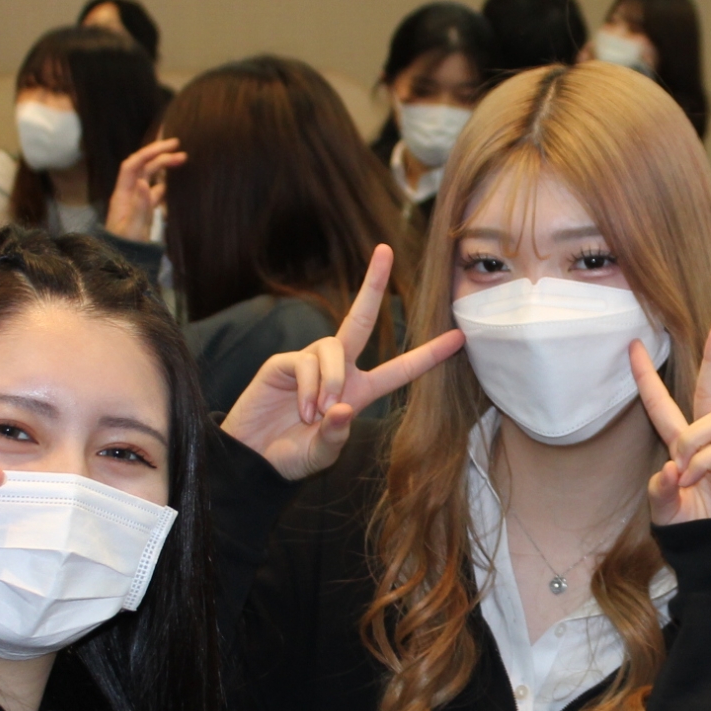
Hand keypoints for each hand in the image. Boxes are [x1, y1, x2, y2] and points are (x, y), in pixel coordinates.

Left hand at [105, 136, 184, 241]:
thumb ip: (140, 206)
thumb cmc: (126, 247)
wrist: (122, 262)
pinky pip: (155, 192)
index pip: (133, 165)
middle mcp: (129, 194)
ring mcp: (137, 202)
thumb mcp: (133, 228)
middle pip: (143, 168)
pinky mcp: (144, 211)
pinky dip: (165, 184)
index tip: (169, 147)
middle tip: (181, 150)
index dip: (149, 152)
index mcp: (123, 194)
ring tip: (182, 161)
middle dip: (160, 156)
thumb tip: (145, 182)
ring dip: (164, 168)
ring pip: (150, 178)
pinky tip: (176, 183)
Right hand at [222, 244, 461, 479]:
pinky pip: (305, 362)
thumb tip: (345, 408)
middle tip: (384, 251)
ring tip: (317, 414)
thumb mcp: (321, 454)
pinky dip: (310, 387)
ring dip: (330, 381)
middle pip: (360, 319)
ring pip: (333, 348)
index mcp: (359, 391)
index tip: (459, 338)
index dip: (429, 355)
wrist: (251, 459)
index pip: (401, 369)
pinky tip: (303, 410)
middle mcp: (338, 370)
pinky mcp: (283, 363)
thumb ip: (335, 436)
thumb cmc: (290, 456)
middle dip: (372, 285)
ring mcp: (309, 363)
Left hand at [633, 316, 710, 525]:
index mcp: (682, 444)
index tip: (633, 345)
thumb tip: (673, 467)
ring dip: (693, 442)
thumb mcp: (664, 510)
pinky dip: (702, 466)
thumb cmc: (693, 529)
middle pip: (709, 386)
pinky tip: (698, 482)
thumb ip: (661, 490)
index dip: (646, 376)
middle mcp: (706, 439)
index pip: (662, 403)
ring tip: (688, 472)